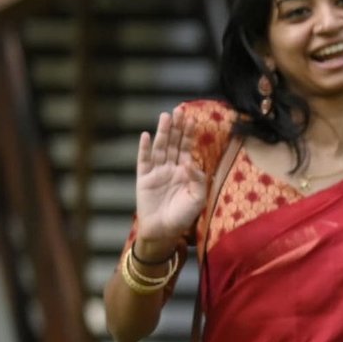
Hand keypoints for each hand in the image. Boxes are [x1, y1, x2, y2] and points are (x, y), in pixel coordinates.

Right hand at [131, 110, 208, 255]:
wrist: (164, 231)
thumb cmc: (183, 217)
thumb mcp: (197, 199)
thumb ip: (198, 180)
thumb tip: (191, 162)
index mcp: (186, 172)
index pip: (188, 149)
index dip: (190, 134)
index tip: (193, 119)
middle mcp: (171, 168)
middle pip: (174, 143)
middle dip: (177, 127)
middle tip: (180, 110)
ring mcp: (157, 172)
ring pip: (161, 148)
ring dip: (163, 132)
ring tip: (165, 117)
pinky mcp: (144, 179)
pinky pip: (144, 161)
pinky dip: (145, 148)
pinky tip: (146, 136)